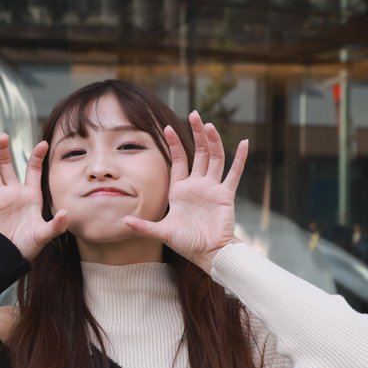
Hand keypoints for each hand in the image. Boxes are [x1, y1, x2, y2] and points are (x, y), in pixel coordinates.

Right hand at [0, 133, 67, 261]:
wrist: (9, 257)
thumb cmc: (28, 246)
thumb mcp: (44, 235)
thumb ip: (56, 225)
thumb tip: (65, 213)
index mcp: (30, 195)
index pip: (33, 170)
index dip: (37, 157)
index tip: (42, 144)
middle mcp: (14, 192)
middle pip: (7, 165)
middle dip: (4, 150)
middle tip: (2, 136)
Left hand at [121, 112, 247, 272]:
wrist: (208, 253)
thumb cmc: (186, 243)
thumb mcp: (161, 232)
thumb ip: (144, 226)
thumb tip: (123, 221)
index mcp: (180, 189)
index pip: (178, 160)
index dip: (174, 144)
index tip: (167, 127)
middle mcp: (197, 185)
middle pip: (198, 153)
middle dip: (196, 134)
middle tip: (194, 114)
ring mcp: (212, 188)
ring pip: (215, 158)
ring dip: (213, 141)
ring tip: (209, 125)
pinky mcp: (225, 195)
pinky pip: (234, 174)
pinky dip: (240, 158)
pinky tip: (244, 143)